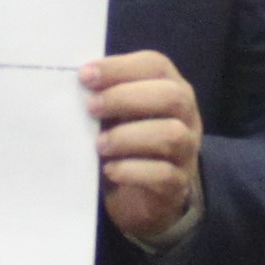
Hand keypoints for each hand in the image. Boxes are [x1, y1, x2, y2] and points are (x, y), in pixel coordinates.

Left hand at [85, 51, 202, 243]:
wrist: (141, 198)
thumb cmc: (126, 144)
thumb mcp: (117, 115)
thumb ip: (105, 97)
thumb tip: (78, 82)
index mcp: (171, 88)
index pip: (155, 65)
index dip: (120, 67)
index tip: (85, 76)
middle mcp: (187, 116)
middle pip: (171, 96)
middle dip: (126, 98)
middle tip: (91, 107)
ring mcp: (187, 151)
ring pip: (171, 135)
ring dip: (128, 136)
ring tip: (99, 144)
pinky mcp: (178, 183)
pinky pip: (163, 174)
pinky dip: (132, 171)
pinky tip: (110, 169)